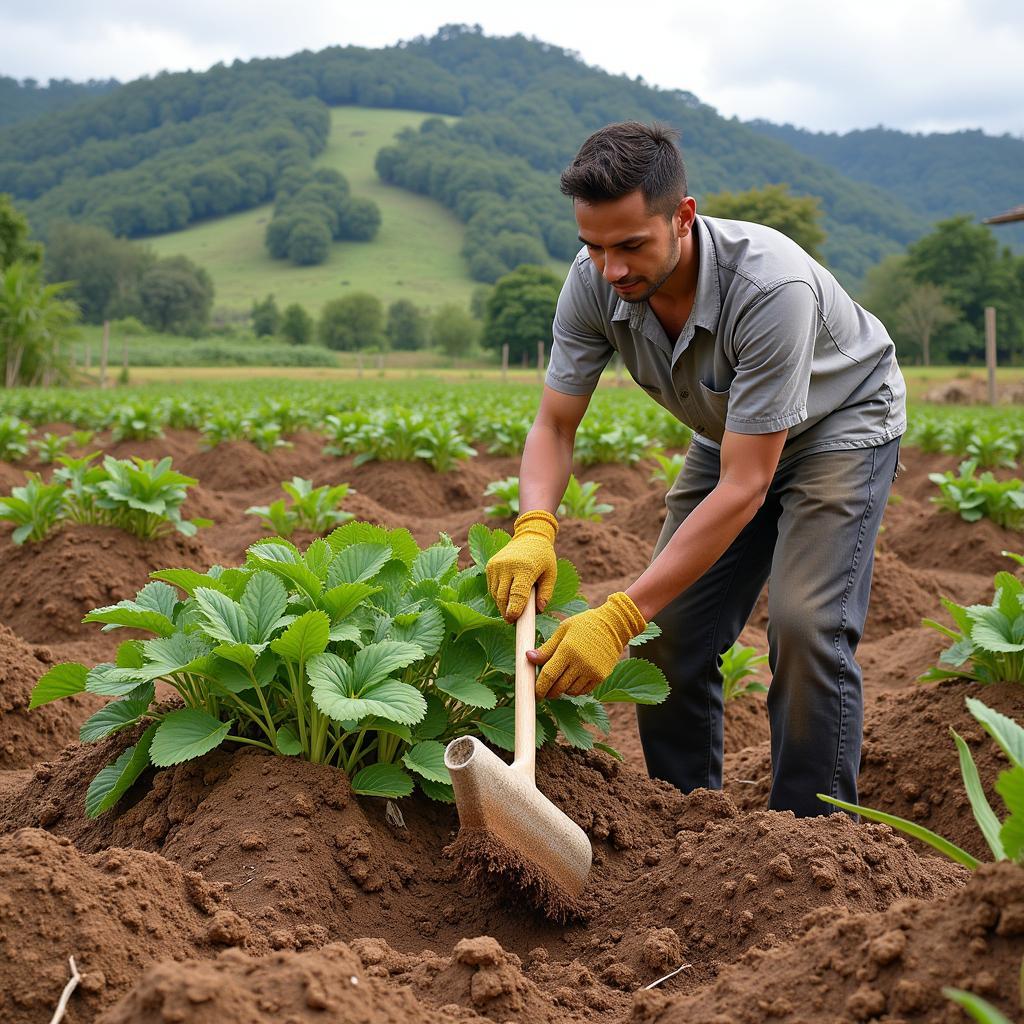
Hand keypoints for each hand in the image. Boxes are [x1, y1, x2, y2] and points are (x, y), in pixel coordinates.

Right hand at [486, 510, 558, 620]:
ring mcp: (496, 565)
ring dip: (502, 604)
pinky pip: (492, 587)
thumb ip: (546, 593)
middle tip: (513, 620)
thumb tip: (539, 611)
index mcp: (525, 568)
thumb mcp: (551, 574)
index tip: (513, 620)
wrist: (529, 536)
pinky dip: (498, 594)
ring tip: (513, 605)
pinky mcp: (490, 565)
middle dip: (506, 611)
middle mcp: (507, 566)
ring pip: (495, 594)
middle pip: (502, 597)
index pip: (517, 594)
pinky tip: (507, 593)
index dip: (514, 610)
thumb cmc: (543, 557)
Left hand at [527, 592, 646, 699]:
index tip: (534, 692)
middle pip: (558, 687)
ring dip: (561, 690)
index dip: (539, 687)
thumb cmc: (585, 624)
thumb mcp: (563, 630)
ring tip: (558, 682)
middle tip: (543, 691)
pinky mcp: (601, 676)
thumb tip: (528, 657)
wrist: (614, 625)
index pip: (548, 675)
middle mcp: (580, 663)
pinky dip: (574, 690)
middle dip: (548, 692)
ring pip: (570, 691)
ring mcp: (592, 671)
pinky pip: (583, 691)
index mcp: (567, 649)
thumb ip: (546, 647)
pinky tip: (571, 681)